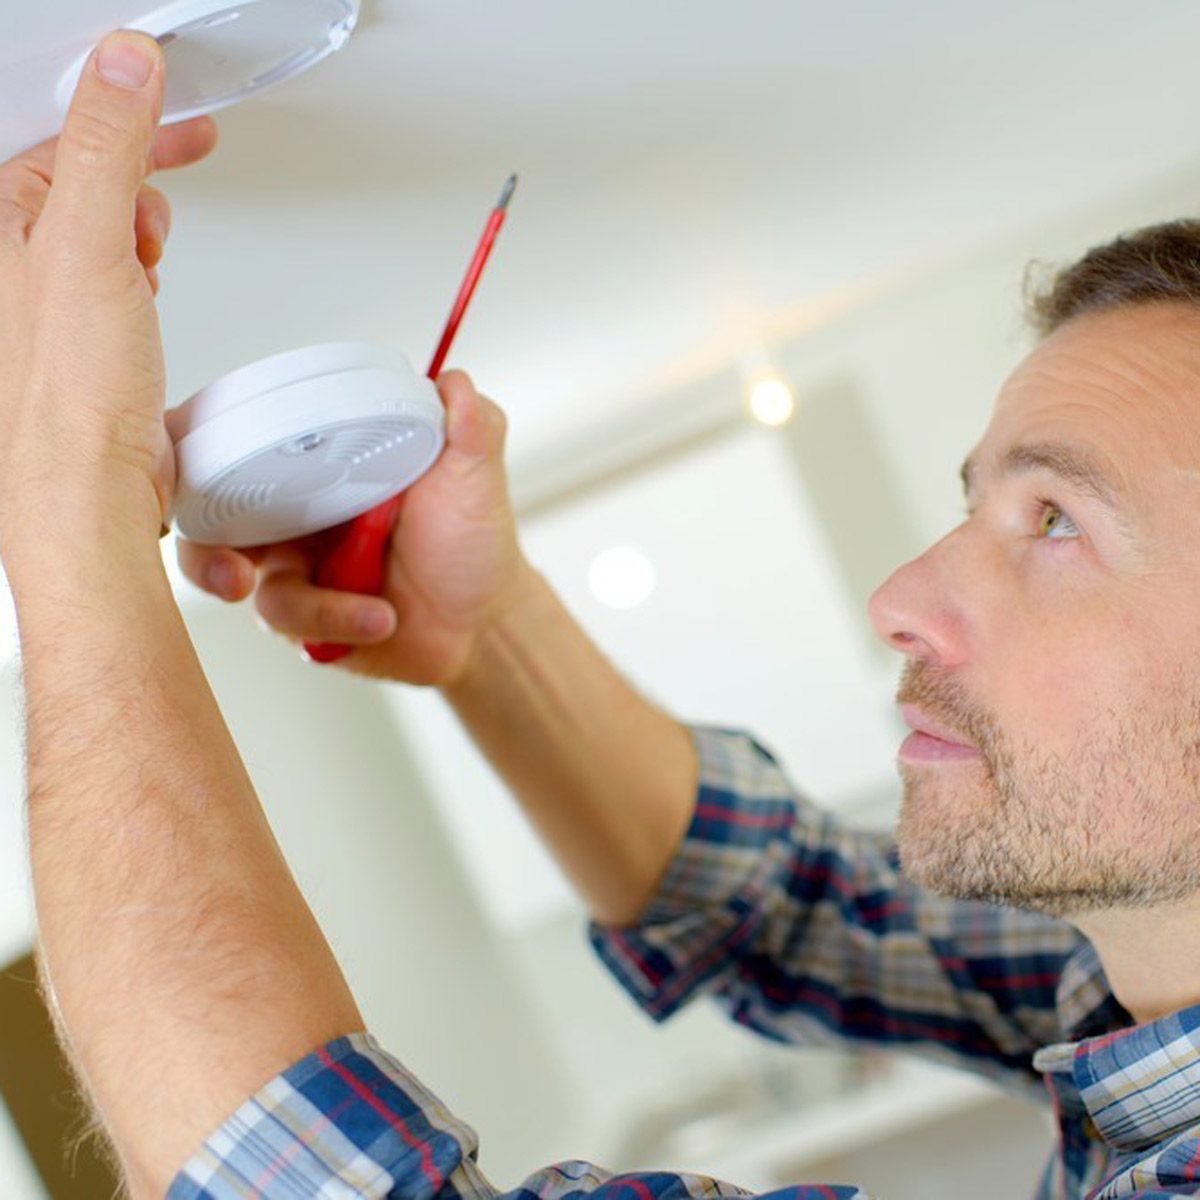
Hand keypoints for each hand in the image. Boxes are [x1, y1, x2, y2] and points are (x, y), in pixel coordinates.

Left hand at [0, 31, 217, 571]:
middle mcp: (8, 256)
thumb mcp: (87, 244)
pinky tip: (150, 280)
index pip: (55, 129)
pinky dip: (140, 263)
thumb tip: (123, 63)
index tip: (165, 88)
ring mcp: (44, 296)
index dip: (118, 102)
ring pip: (96, 221)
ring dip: (139, 217)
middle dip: (135, 159)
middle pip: (76, 170)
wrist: (88, 485)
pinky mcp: (79, 332)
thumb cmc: (67, 393)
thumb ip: (105, 147)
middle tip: (183, 139)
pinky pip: (109, 270)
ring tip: (156, 236)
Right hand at [177, 370, 532, 684]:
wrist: (483, 621)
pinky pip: (284, 620)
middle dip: (204, 550)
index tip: (189, 460)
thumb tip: (452, 379)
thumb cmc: (471, 540)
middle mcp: (289, 508)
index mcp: (316, 460)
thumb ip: (469, 422)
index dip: (193, 445)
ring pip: (241, 579)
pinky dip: (336, 620)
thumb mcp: (475, 474)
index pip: (235, 437)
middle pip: (203, 515)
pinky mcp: (298, 616)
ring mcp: (289, 564)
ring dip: (311, 602)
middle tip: (236, 573)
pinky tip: (383, 619)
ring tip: (379, 612)